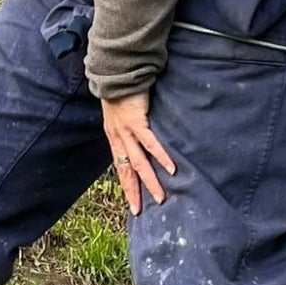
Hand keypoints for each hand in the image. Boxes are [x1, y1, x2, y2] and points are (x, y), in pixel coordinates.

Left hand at [101, 92, 175, 216]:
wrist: (116, 73)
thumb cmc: (121, 91)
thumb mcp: (120, 113)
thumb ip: (129, 126)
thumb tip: (138, 136)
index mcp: (114, 137)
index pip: (119, 166)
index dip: (125, 184)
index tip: (132, 201)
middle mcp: (118, 138)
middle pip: (125, 170)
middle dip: (133, 191)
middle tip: (139, 211)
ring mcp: (126, 131)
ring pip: (138, 162)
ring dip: (149, 181)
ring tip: (160, 197)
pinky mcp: (137, 121)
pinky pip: (150, 143)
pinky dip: (160, 156)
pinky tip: (171, 169)